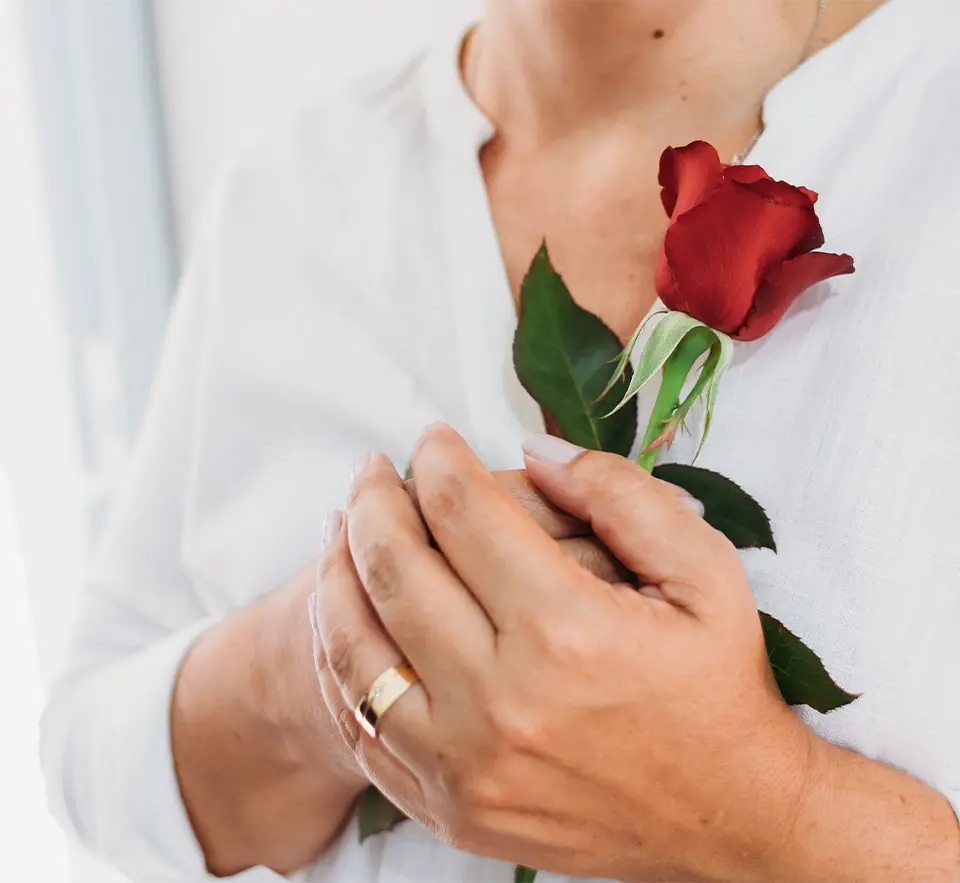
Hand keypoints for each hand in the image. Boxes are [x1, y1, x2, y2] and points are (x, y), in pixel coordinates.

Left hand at [314, 424, 811, 882]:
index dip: (438, 460)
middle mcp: (503, 701)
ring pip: (357, 651)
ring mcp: (467, 766)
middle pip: (397, 573)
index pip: (463, 514)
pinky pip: (364, 727)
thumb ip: (621, 496)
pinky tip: (346, 618)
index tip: (432, 438)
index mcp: (567, 630)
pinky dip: (341, 662)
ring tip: (339, 530)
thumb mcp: (706, 572)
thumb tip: (533, 454)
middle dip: (372, 503)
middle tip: (370, 473)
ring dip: (336, 575)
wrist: (730, 820)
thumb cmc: (718, 687)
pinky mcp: (453, 809)